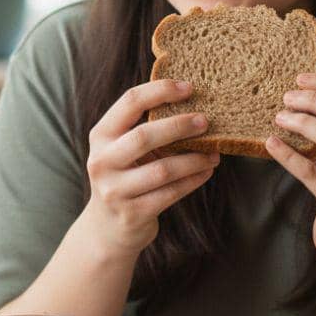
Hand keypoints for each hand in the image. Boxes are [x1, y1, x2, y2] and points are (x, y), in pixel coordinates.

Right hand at [84, 79, 219, 258]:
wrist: (107, 228)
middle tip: (206, 121)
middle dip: (179, 125)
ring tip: (215, 152)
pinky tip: (207, 171)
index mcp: (100, 135)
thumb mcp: (123, 149)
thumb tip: (193, 102)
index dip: (160, 91)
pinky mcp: (133, 214)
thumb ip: (146, 127)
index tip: (189, 87)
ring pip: (163, 169)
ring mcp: (115, 190)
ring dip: (194, 159)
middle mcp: (102, 161)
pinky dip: (193, 180)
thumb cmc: (125, 177)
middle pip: (144, 135)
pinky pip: (171, 193)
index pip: (129, 102)